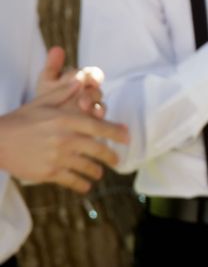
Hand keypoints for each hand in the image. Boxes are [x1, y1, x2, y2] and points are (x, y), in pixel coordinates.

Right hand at [0, 83, 128, 192]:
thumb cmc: (20, 119)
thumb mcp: (42, 102)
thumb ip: (64, 94)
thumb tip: (81, 81)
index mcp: (65, 120)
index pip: (99, 127)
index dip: (116, 133)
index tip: (127, 138)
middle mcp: (64, 139)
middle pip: (98, 149)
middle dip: (111, 156)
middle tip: (117, 160)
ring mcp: (57, 157)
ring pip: (87, 167)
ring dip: (96, 171)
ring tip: (99, 173)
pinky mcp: (47, 173)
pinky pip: (71, 180)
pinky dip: (81, 184)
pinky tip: (85, 186)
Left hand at [35, 47, 105, 117]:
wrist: (42, 122)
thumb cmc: (47, 99)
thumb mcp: (47, 83)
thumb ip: (52, 67)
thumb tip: (57, 49)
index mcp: (82, 81)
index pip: (93, 74)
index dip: (92, 77)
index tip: (87, 80)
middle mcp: (90, 94)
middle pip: (97, 91)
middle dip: (91, 95)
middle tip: (82, 102)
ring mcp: (93, 110)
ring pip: (101, 107)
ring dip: (97, 109)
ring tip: (89, 113)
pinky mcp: (94, 124)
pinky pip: (100, 122)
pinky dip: (97, 122)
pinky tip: (92, 122)